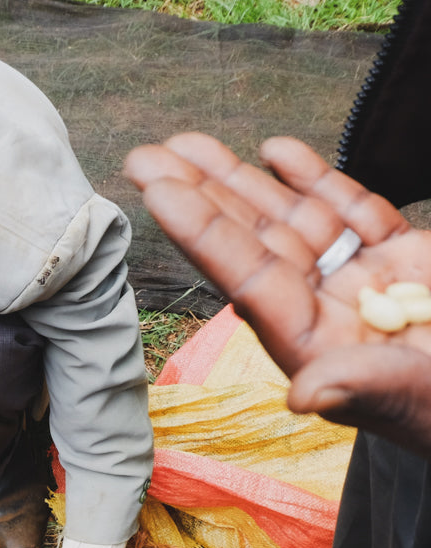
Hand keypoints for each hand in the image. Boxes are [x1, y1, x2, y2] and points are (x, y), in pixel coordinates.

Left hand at [124, 133, 430, 457]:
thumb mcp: (409, 399)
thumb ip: (357, 390)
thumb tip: (302, 398)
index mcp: (311, 341)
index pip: (244, 274)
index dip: (201, 229)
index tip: (157, 189)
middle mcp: (322, 307)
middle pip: (250, 239)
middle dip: (200, 194)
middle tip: (147, 154)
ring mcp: (359, 279)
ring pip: (290, 218)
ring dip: (241, 180)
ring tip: (189, 143)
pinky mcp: (401, 259)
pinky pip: (350, 210)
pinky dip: (315, 178)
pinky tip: (275, 151)